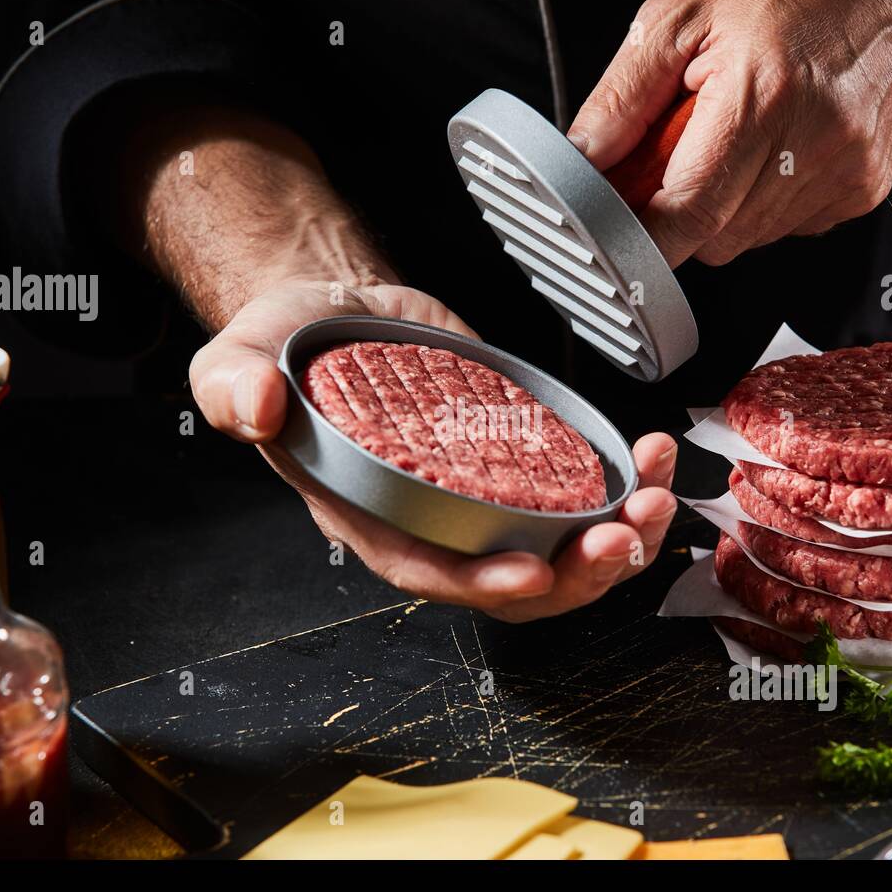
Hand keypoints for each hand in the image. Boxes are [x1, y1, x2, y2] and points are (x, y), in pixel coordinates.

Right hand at [189, 279, 679, 621]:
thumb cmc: (287, 347)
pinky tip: (652, 453)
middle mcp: (435, 517)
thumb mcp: (242, 355)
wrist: (336, 308)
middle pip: (514, 580)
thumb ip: (234, 384)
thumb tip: (255, 405)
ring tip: (657, 498)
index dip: (481, 583)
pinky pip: (582, 490)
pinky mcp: (521, 452)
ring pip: (563, 545)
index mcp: (371, 515)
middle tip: (621, 537)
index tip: (532, 572)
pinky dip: (625, 482)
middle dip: (576, 574)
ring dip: (620, 538)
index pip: (428, 570)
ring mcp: (485, 489)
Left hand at [570, 0, 891, 266]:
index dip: (641, 235)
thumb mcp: (685, 18)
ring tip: (736, 135)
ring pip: (748, 239)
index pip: (685, 215)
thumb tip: (584, 156)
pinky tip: (777, 147)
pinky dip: (767, 198)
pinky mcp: (863, 191)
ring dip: (725, 204)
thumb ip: (623, 96)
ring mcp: (846, 174)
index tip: (615, 227)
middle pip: (712, 238)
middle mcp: (815, 144)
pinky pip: (787, 227)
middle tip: (679, 153)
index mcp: (763, 97)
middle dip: (681, 209)